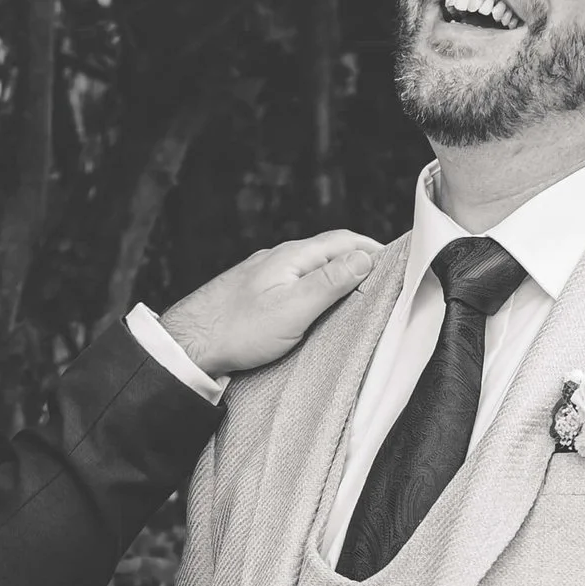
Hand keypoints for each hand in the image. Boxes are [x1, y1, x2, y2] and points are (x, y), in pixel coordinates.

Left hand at [158, 230, 380, 378]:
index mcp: (292, 256)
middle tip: (380, 278)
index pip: (343, 240)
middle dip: (357, 259)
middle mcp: (277, 258)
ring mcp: (262, 274)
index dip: (372, 248)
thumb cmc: (237, 330)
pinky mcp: (252, 292)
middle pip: (327, 250)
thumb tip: (364, 259)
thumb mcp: (293, 309)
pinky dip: (313, 287)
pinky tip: (313, 305)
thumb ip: (330, 282)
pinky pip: (292, 281)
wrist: (189, 344)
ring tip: (353, 292)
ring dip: (335, 273)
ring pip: (309, 266)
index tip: (395, 261)